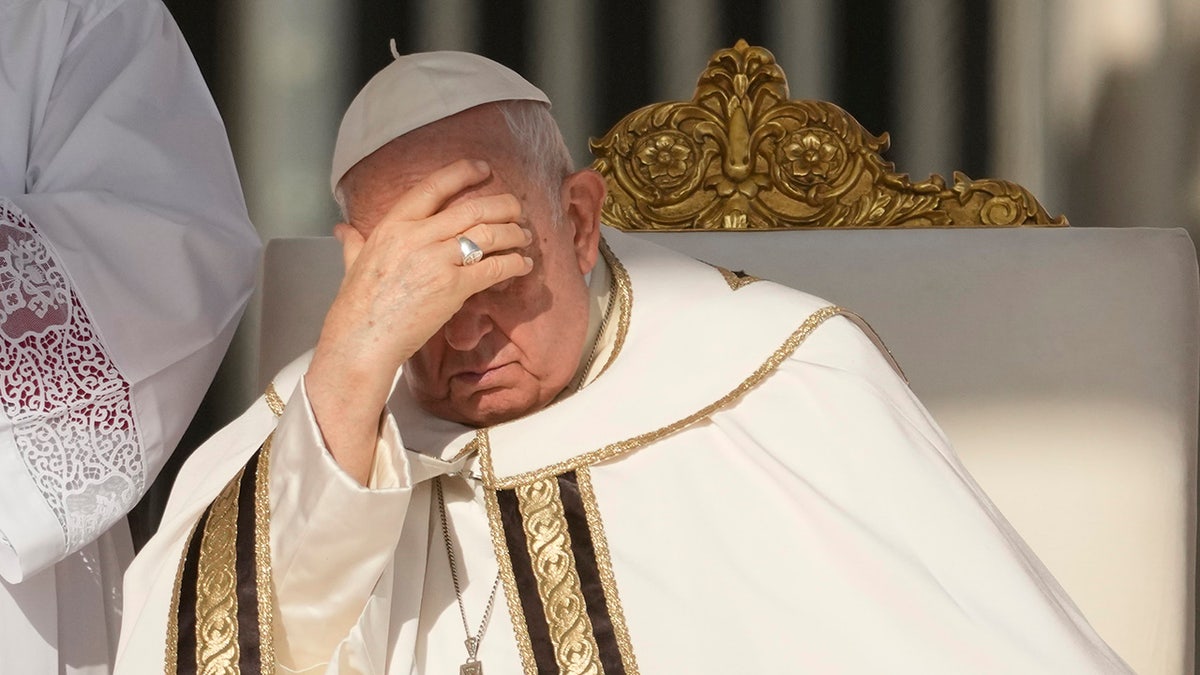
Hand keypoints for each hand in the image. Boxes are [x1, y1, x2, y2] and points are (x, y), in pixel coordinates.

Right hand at [305, 159, 532, 482]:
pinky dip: (514, 263)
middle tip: (519, 209)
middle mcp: (417, 235)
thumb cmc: (357, 306)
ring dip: (514, 234)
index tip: (485, 170)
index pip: (434, 186)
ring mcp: (436, 260)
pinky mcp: (453, 287)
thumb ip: (353, 243)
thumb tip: (342, 229)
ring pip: (489, 234)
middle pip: (473, 208)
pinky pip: (494, 267)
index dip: (463, 173)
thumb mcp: (352, 264)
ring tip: (525, 238)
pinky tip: (523, 265)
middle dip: (503, 206)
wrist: (362, 340)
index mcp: (393, 225)